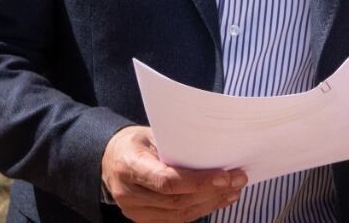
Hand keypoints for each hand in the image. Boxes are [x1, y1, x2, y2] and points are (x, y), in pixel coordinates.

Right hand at [100, 126, 245, 222]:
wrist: (109, 160)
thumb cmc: (134, 142)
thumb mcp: (150, 134)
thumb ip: (176, 144)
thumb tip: (215, 150)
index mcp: (129, 166)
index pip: (166, 181)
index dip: (197, 181)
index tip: (224, 176)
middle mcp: (129, 193)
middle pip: (177, 200)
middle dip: (212, 191)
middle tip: (238, 179)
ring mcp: (134, 211)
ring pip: (179, 213)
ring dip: (211, 202)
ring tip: (234, 190)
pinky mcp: (143, 219)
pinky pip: (176, 219)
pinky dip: (201, 209)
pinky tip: (219, 199)